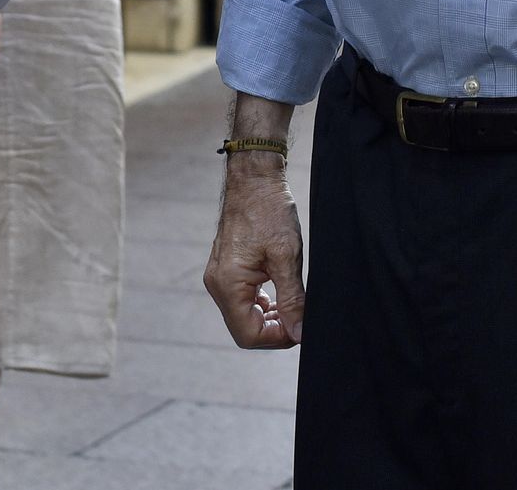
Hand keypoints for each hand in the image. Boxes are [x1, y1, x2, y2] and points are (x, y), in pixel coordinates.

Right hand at [204, 158, 305, 348]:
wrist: (254, 178)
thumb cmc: (269, 210)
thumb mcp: (287, 256)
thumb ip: (292, 299)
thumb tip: (298, 333)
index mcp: (228, 283)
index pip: (249, 335)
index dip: (277, 338)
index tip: (299, 327)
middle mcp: (217, 283)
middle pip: (244, 328)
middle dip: (273, 329)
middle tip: (298, 316)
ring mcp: (218, 276)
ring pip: (243, 315)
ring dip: (268, 317)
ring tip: (291, 303)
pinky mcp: (225, 269)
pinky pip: (241, 299)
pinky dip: (260, 303)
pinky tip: (278, 292)